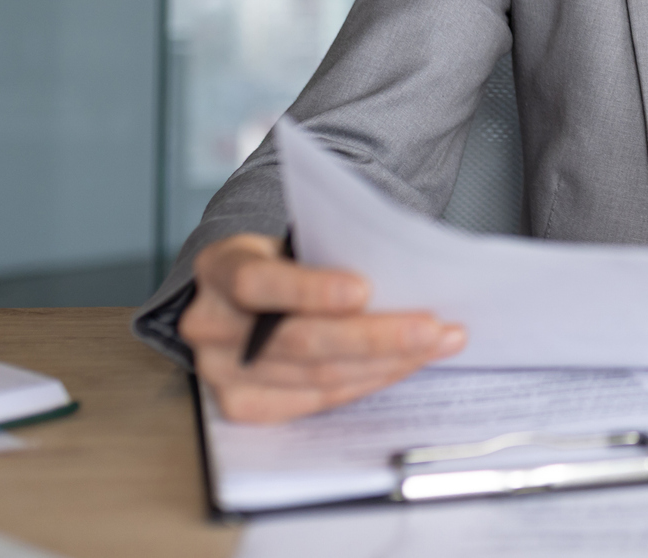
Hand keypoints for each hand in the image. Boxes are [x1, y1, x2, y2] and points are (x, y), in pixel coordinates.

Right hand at [181, 233, 464, 422]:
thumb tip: (408, 275)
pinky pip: (316, 399)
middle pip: (297, 341)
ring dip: (387, 362)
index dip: (310, 289)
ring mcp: (220, 372)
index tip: (364, 289)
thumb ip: (334, 254)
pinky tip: (406, 365)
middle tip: (433, 328)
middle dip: (375, 337)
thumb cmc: (289, 260)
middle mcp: (209, 324)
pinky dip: (368, 381)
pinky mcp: (243, 405)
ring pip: (315, 376)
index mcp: (219, 267)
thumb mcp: (299, 242)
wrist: (249, 296)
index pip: (257, 282)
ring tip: (438, 343)